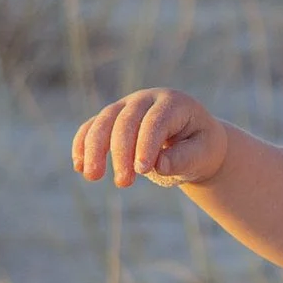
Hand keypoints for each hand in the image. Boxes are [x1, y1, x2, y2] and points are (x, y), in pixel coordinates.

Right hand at [72, 87, 225, 190]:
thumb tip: (158, 165)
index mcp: (174, 103)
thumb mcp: (202, 154)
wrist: (193, 140)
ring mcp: (127, 105)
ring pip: (104, 121)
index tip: (141, 170)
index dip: (146, 144)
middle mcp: (147, 99)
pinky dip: (83, 144)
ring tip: (92, 176)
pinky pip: (93, 126)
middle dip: (120, 152)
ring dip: (94, 148)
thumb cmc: (201, 147)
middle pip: (126, 120)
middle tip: (123, 183)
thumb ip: (184, 158)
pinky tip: (79, 166)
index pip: (155, 121)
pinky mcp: (113, 117)